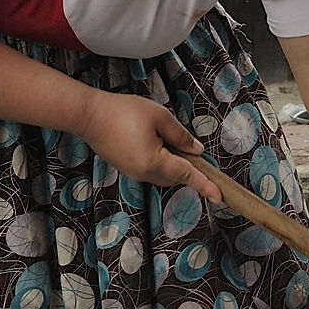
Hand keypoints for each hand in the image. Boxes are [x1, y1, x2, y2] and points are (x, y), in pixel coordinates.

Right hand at [82, 91, 213, 200]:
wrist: (89, 116)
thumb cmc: (123, 112)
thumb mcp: (160, 117)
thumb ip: (181, 136)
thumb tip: (196, 150)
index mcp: (154, 162)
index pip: (186, 175)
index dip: (205, 185)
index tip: (220, 196)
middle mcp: (144, 173)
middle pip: (175, 176)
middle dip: (184, 163)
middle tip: (182, 141)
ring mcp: (133, 173)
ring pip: (162, 173)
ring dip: (170, 160)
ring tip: (158, 133)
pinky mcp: (126, 168)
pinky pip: (149, 169)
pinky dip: (157, 159)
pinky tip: (148, 137)